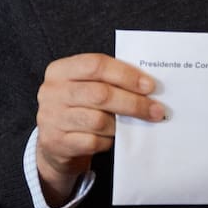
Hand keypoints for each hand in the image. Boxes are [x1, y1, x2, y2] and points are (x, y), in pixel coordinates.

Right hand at [35, 53, 165, 205]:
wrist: (54, 142)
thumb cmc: (78, 107)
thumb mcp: (84, 86)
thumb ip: (107, 81)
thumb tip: (146, 86)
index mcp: (60, 70)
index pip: (96, 65)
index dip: (125, 75)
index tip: (149, 86)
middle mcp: (52, 92)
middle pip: (100, 94)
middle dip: (133, 103)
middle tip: (156, 110)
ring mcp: (52, 118)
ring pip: (98, 120)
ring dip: (123, 124)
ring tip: (136, 124)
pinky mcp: (56, 143)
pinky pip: (92, 141)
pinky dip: (108, 141)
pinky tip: (114, 138)